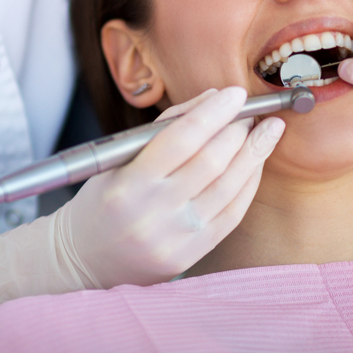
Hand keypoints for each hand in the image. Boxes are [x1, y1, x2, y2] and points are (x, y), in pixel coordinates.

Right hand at [66, 87, 284, 286]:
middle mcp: (152, 214)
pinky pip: (232, 214)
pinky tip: (255, 163)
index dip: (213, 113)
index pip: (180, 139)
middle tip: (252, 112)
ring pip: (228, 188)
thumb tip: (213, 98)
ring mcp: (175, 239)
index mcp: (127, 185)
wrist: (85, 259)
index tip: (235, 94)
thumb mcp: (117, 159)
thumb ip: (165, 126)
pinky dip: (248, 184)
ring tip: (266, 131)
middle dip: (238, 131)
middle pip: (210, 163)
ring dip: (253, 154)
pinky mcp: (192, 255)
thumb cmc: (102, 200)